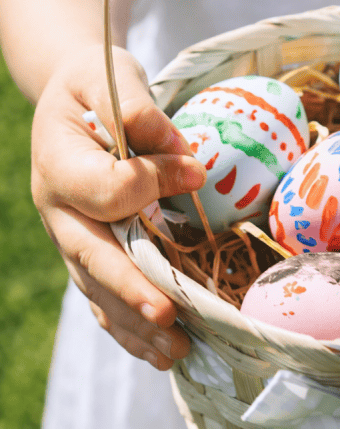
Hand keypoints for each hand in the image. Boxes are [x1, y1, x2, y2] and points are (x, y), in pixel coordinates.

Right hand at [31, 44, 206, 368]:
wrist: (70, 99)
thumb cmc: (93, 84)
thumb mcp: (107, 76)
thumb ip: (136, 109)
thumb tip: (183, 154)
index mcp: (57, 163)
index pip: (104, 188)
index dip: (150, 182)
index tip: (194, 170)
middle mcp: (56, 210)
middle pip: (92, 257)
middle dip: (131, 289)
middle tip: (169, 315)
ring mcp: (68, 239)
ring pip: (97, 290)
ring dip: (136, 324)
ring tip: (177, 351)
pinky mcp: (84, 255)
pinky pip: (102, 299)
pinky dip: (130, 328)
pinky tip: (162, 352)